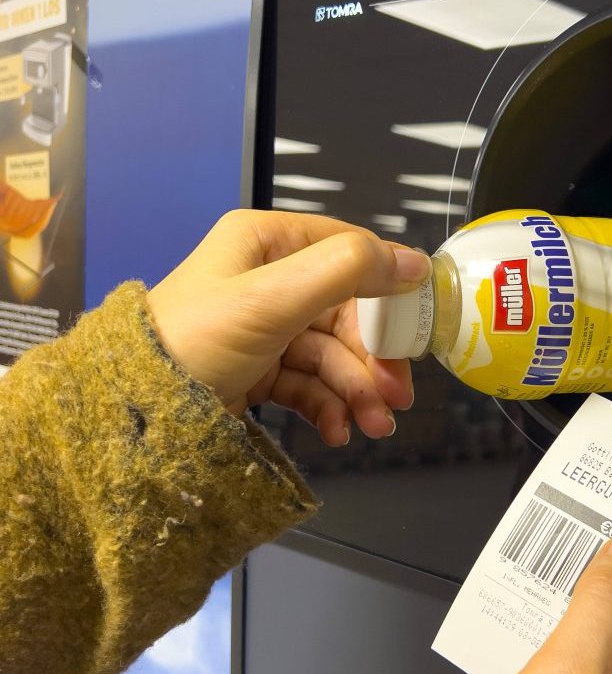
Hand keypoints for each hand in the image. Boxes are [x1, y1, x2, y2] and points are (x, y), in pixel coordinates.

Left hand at [146, 209, 429, 444]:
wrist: (131, 415)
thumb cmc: (194, 341)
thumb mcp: (273, 297)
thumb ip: (347, 272)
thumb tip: (416, 263)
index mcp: (267, 242)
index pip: (349, 254)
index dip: (389, 289)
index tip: (418, 327)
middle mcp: (268, 279)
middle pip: (346, 315)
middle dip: (373, 360)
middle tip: (397, 398)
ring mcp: (264, 328)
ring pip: (333, 355)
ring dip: (358, 392)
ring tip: (372, 426)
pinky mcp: (259, 371)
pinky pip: (310, 384)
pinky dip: (331, 408)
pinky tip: (340, 431)